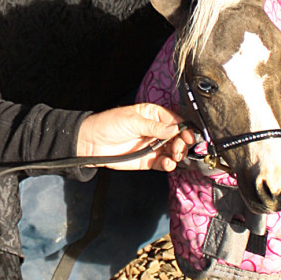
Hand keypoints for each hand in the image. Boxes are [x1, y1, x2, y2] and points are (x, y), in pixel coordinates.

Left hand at [77, 103, 194, 171]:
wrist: (91, 142)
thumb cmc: (108, 124)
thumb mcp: (133, 121)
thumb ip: (155, 127)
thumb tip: (175, 129)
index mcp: (153, 115)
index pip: (175, 120)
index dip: (184, 128)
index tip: (189, 135)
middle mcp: (155, 130)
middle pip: (177, 137)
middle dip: (182, 143)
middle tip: (180, 147)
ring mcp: (152, 145)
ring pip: (173, 151)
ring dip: (177, 154)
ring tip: (174, 156)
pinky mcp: (147, 160)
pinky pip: (163, 163)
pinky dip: (168, 164)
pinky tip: (168, 163)